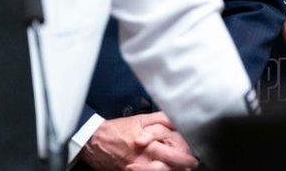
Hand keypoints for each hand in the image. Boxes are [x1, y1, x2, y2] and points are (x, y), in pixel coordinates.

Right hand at [80, 112, 197, 170]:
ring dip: (172, 170)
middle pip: (171, 161)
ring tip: (180, 169)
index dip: (185, 150)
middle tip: (191, 163)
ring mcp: (137, 168)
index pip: (173, 146)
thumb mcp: (140, 119)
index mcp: (148, 140)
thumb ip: (161, 120)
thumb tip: (177, 121)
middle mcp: (144, 156)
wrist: (93, 142)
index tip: (192, 152)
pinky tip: (164, 170)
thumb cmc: (117, 130)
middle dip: (184, 163)